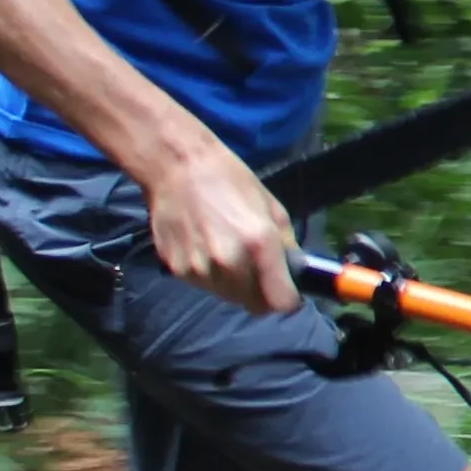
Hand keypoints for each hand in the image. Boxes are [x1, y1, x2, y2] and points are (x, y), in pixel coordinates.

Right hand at [144, 140, 305, 319]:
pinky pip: (203, 284)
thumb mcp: (271, 207)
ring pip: (227, 296)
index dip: (288, 299)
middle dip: (262, 292)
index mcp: (258, 245)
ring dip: (235, 285)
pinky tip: (206, 248)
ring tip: (229, 253)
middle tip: (259, 269)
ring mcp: (199, 270)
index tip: (289, 291)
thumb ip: (286, 245)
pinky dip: (210, 275)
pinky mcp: (176, 270)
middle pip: (253, 303)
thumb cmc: (229, 180)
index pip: (279, 302)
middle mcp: (228, 264)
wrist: (176, 167)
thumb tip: (294, 271)